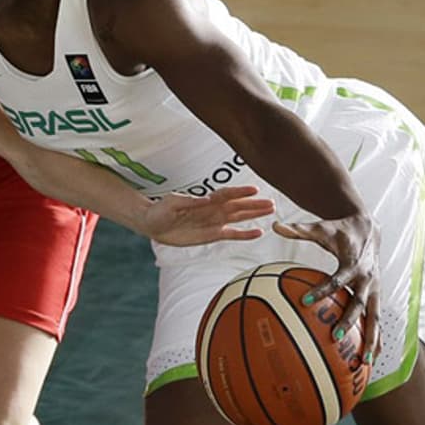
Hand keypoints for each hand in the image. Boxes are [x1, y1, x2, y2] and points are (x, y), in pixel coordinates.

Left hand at [143, 186, 274, 245]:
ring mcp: (214, 222)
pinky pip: (233, 234)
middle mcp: (213, 209)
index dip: (240, 192)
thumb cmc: (161, 210)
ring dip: (254, 215)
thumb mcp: (171, 203)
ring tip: (271, 211)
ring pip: (239, 217)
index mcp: (205, 200)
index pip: (227, 194)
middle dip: (254, 204)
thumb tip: (206, 199)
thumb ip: (188, 201)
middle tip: (272, 203)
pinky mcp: (213, 235)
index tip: (255, 190)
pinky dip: (245, 234)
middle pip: (238, 206)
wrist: (153, 224)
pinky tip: (259, 232)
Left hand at [272, 214, 380, 363]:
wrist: (369, 229)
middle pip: (358, 303)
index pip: (336, 279)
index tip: (304, 302)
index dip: (322, 290)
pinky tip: (372, 358)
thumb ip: (298, 230)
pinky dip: (377, 338)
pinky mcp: (378, 295)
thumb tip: (274, 225)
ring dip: (372, 339)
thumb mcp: (320, 229)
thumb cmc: (339, 231)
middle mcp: (367, 278)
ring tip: (365, 362)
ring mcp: (375, 289)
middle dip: (348, 321)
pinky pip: (378, 319)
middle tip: (334, 338)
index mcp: (352, 263)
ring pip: (375, 317)